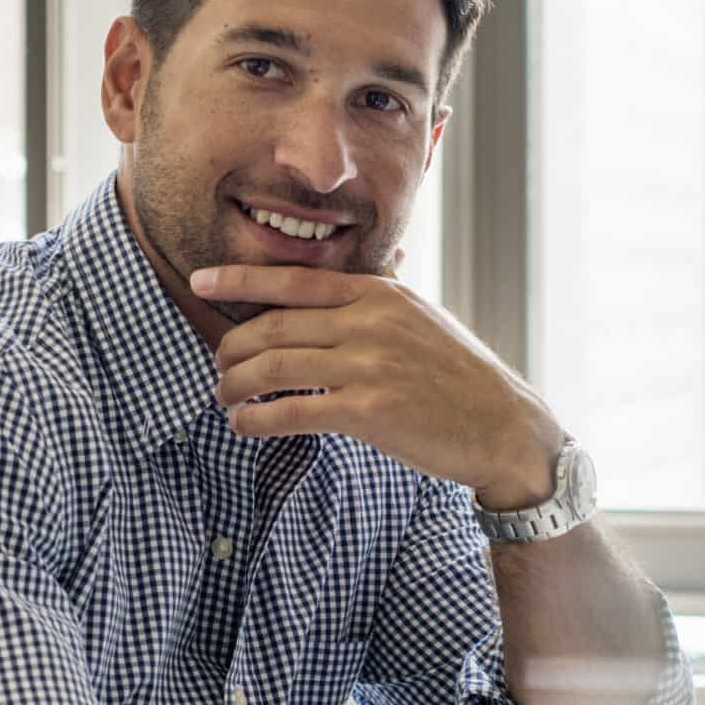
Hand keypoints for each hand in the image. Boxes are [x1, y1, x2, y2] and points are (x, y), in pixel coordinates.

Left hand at [193, 262, 562, 503]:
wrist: (503, 425)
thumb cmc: (457, 377)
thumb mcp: (420, 319)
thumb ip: (375, 303)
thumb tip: (338, 289)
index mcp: (379, 293)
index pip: (295, 279)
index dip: (240, 280)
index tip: (201, 280)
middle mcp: (371, 321)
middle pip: (274, 325)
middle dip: (231, 346)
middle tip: (217, 365)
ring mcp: (371, 364)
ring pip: (275, 366)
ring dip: (236, 384)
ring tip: (223, 397)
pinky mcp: (370, 410)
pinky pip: (293, 411)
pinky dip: (258, 419)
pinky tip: (244, 426)